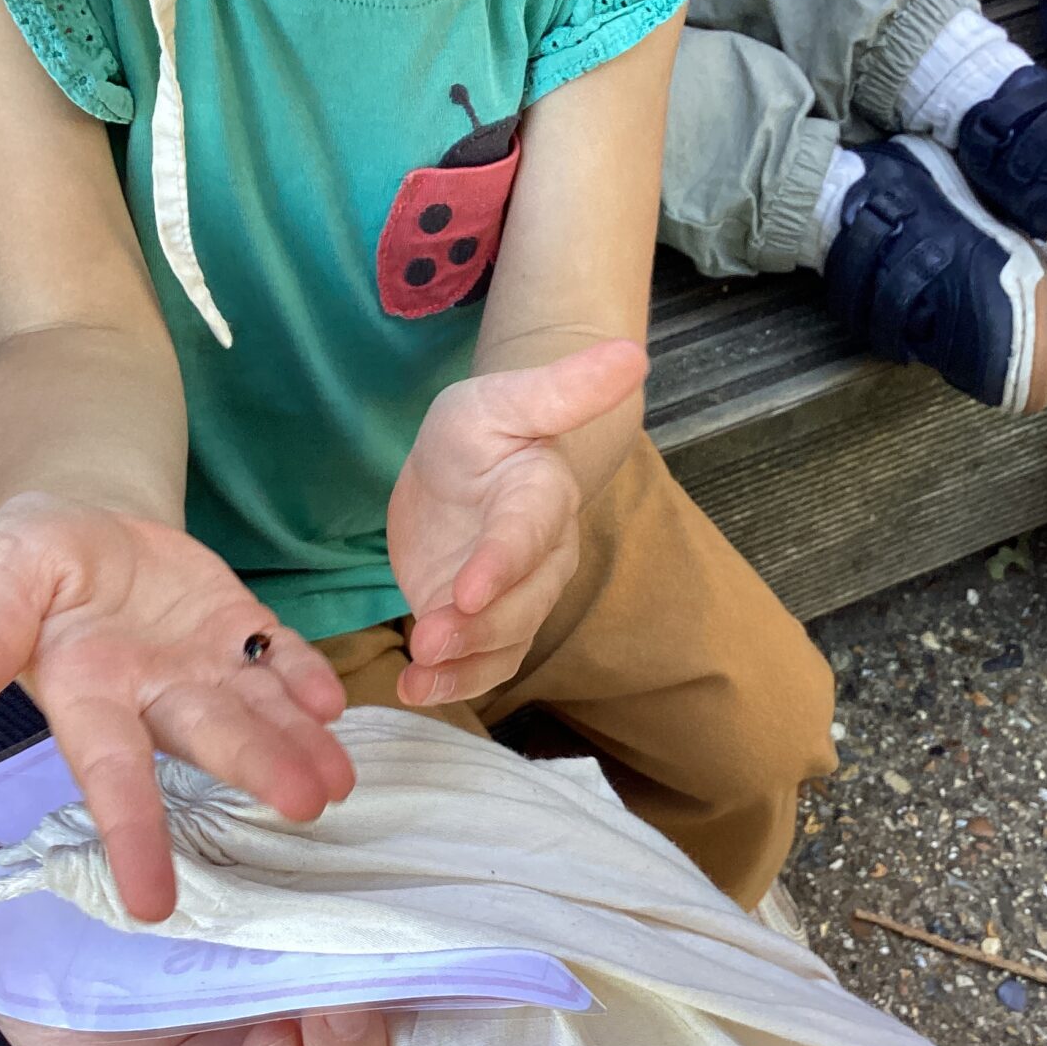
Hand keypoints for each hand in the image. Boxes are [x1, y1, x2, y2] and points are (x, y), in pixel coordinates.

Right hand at [0, 495, 354, 921]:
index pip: (110, 774)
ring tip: (339, 781)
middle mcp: (151, 695)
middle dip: (254, 770)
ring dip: (298, 744)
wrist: (84, 519)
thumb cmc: (31, 562)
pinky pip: (279, 656)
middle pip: (206, 739)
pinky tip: (332, 702)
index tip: (153, 906)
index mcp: (86, 696)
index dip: (133, 835)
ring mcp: (203, 665)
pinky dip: (305, 677)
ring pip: (256, 711)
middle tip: (306, 806)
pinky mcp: (240, 628)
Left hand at [388, 340, 645, 705]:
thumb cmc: (479, 431)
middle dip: (476, 627)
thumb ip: (562, 388)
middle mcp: (542, 555)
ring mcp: (516, 596)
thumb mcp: (501, 399)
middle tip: (428, 639)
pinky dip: (450, 684)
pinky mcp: (487, 625)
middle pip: (520, 603)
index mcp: (542, 496)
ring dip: (461, 665)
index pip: (529, 535)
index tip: (467, 591)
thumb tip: (633, 355)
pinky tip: (414, 690)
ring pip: (503, 642)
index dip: (502, 565)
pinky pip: (482, 665)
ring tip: (416, 676)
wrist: (461, 472)